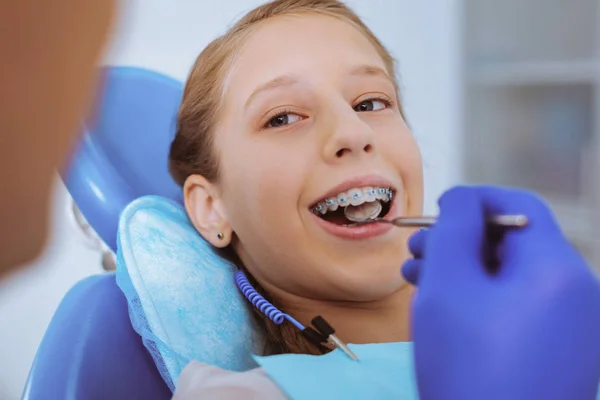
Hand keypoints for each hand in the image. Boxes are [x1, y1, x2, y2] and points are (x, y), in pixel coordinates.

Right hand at [402, 186, 599, 399]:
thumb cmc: (466, 367)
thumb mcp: (448, 286)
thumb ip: (454, 228)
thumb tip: (461, 198)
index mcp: (556, 270)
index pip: (518, 207)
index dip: (473, 200)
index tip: (435, 210)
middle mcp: (574, 294)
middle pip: (512, 243)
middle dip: (458, 241)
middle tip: (415, 253)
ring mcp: (569, 328)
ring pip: (509, 277)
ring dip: (462, 271)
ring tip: (417, 279)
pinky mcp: (556, 354)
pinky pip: (515, 309)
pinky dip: (479, 300)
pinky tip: (442, 309)